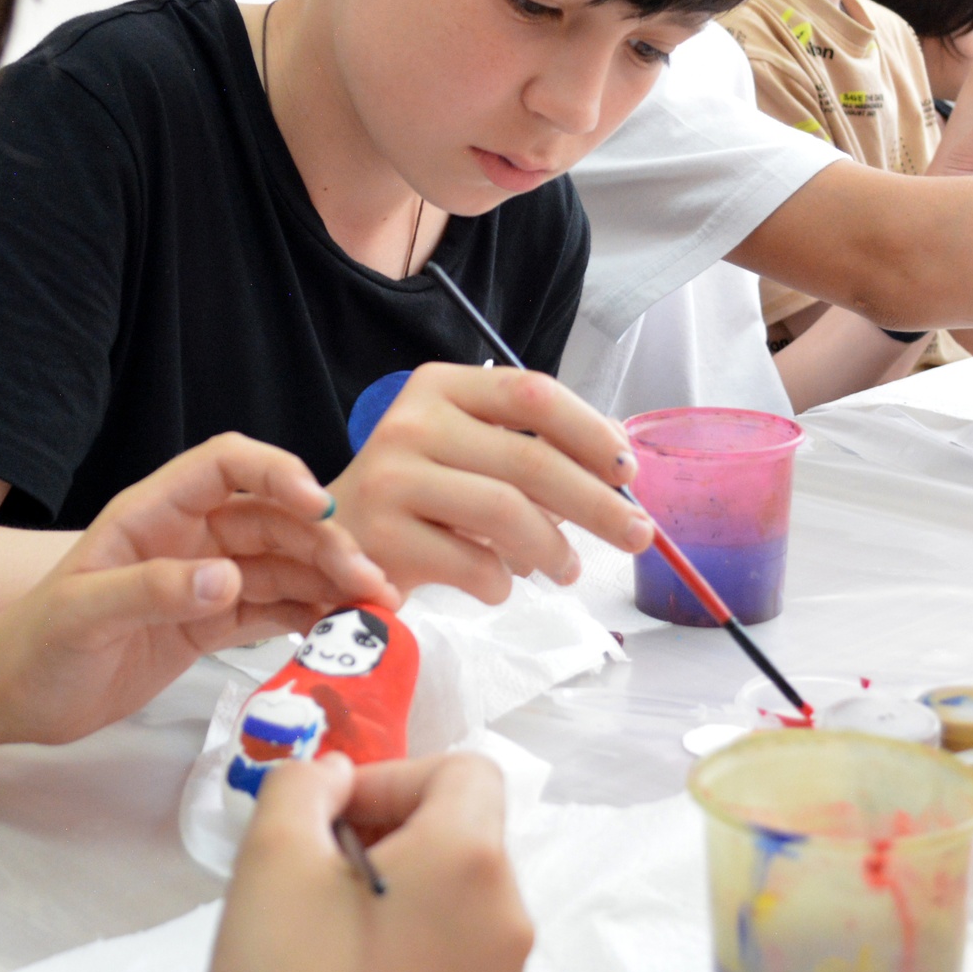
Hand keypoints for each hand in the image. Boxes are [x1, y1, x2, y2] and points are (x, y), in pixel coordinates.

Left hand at [0, 434, 386, 744]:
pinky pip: (270, 607)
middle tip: (368, 582)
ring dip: (328, 580)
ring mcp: (201, 579)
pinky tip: (339, 628)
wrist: (13, 697)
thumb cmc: (35, 647)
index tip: (318, 506)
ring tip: (373, 609)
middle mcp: (186, 536)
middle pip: (270, 519)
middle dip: (324, 542)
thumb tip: (227, 578)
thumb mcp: (83, 616)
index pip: (226, 465)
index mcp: (153, 513)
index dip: (276, 472)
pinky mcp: (208, 622)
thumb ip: (152, 591)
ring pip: (281, 564)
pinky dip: (308, 614)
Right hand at [186, 754, 530, 971]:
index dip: (390, 776)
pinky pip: (458, 964)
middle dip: (392, 832)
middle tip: (314, 871)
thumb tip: (335, 777)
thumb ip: (305, 783)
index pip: (463, 770)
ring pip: (461, 902)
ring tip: (324, 933)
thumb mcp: (271, 857)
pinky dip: (412, 952)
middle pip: (465, 835)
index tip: (327, 820)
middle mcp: (510, 924)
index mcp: (472, 865)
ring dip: (401, 892)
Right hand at [329, 363, 652, 602]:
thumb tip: (620, 467)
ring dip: (554, 549)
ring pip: (505, 512)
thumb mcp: (471, 452)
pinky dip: (503, 582)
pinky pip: (472, 564)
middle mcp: (411, 421)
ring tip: (569, 570)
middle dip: (597, 503)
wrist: (335, 539)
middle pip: (528, 460)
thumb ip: (534, 449)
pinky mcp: (383, 537)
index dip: (590, 431)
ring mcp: (392, 477)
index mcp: (440, 386)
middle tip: (637, 536)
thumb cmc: (420, 494)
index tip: (629, 470)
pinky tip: (503, 585)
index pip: (531, 394)